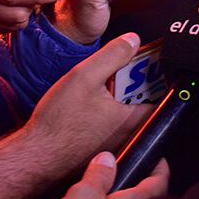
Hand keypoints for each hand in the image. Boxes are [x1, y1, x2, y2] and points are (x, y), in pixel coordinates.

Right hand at [24, 34, 152, 169]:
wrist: (35, 157)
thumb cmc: (58, 124)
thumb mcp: (85, 76)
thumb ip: (113, 55)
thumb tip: (133, 41)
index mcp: (134, 119)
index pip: (163, 94)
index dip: (156, 75)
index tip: (147, 62)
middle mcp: (130, 136)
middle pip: (144, 101)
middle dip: (133, 84)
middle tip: (118, 72)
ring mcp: (117, 145)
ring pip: (127, 113)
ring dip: (118, 97)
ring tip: (101, 87)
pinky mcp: (103, 150)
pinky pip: (113, 125)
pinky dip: (106, 112)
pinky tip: (88, 106)